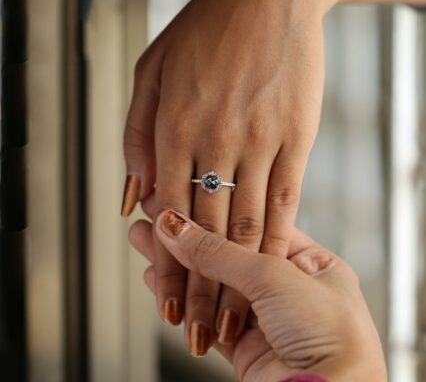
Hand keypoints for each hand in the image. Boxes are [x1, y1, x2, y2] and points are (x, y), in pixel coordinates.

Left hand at [122, 0, 332, 350]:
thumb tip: (132, 200)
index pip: (167, 216)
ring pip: (248, 224)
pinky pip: (286, 198)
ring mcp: (261, 138)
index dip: (169, 269)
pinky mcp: (297, 136)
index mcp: (174, 125)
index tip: (171, 308)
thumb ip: (136, 140)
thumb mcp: (149, 76)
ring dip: (243, 280)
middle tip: (202, 334)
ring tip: (235, 321)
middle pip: (207, 231)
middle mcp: (216, 138)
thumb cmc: (205, 34)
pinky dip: (276, 241)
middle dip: (203, 291)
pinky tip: (271, 273)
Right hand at [129, 210, 386, 381]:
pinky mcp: (246, 348)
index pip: (254, 227)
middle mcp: (291, 290)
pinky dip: (180, 298)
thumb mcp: (272, 277)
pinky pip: (206, 317)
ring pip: (212, 285)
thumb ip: (219, 252)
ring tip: (144, 240)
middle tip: (154, 214)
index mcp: (312, 264)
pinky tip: (156, 278)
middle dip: (188, 236)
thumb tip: (177, 227)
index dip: (217, 211)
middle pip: (228, 254)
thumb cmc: (331, 339)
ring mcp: (267, 320)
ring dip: (176, 265)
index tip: (184, 196)